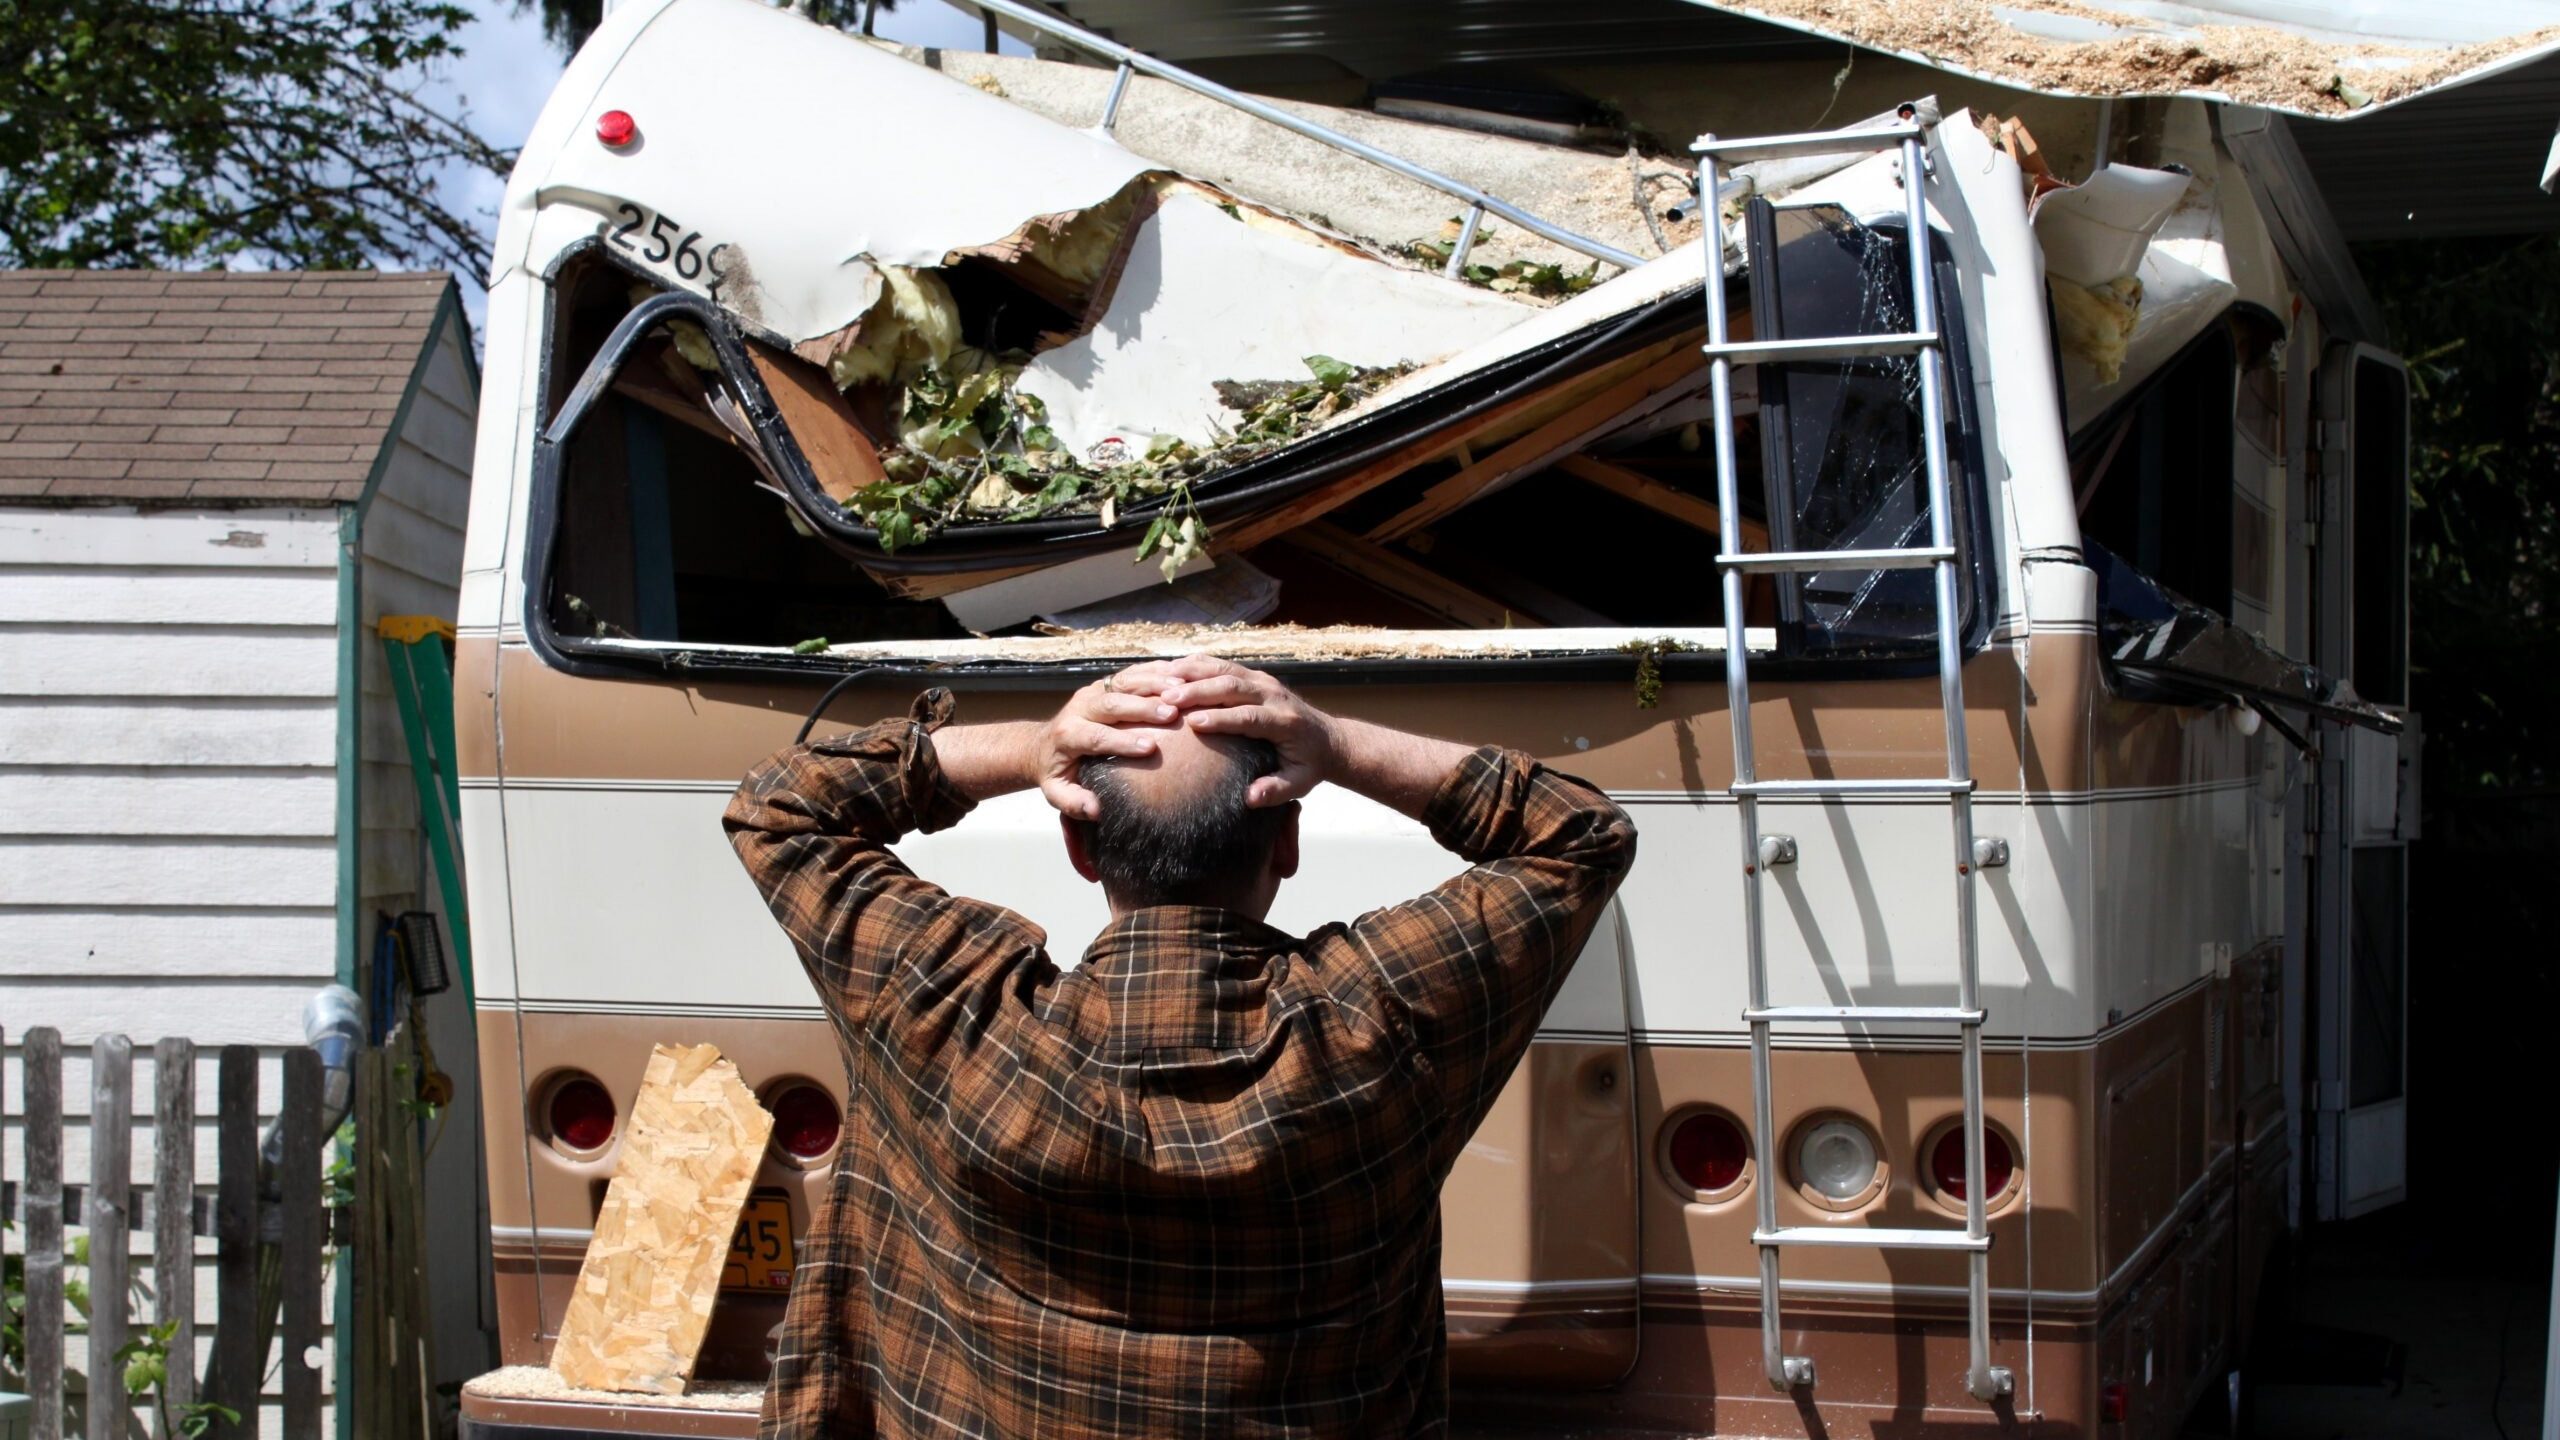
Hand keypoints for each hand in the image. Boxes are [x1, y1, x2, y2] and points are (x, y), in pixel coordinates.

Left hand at [1033, 676, 1176, 819]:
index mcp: (1067, 735)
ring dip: (1154, 684)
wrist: (1043, 744)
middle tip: (1172, 714)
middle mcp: (1080, 707)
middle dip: (1143, 708)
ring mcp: (1094, 691)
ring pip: (1124, 682)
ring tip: (1182, 690)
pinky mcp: (1106, 683)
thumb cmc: (1057, 771)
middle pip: (1112, 703)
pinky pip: (1132, 673)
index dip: (1122, 741)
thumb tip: (1096, 810)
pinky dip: (1156, 672)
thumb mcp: (1057, 792)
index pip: (1096, 736)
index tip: (1150, 747)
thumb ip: (1074, 802)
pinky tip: (1180, 676)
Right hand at [1155, 655, 1336, 806]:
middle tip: (1166, 699)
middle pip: (1233, 686)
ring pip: (1225, 669)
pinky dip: (1196, 666)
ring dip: (1192, 673)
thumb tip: (1250, 798)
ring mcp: (1264, 681)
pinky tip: (1171, 671)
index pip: (1249, 716)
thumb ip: (1276, 791)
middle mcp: (1274, 695)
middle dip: (1198, 691)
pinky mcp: (1255, 676)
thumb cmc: (1310, 765)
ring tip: (1162, 682)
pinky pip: (1222, 665)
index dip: (1220, 718)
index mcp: (1285, 722)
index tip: (1192, 723)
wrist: (1328, 739)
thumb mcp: (1300, 783)